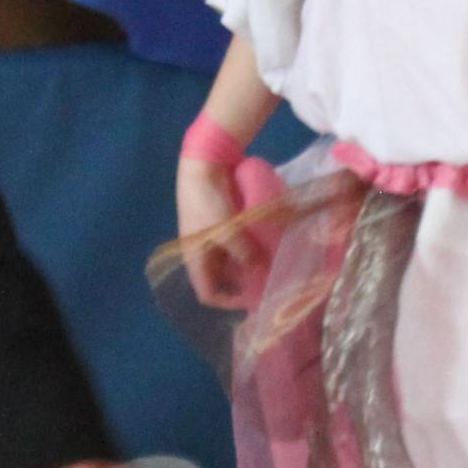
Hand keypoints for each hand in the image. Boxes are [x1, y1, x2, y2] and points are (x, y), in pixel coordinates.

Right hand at [174, 155, 262, 308]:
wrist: (204, 164)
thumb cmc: (207, 201)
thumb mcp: (226, 230)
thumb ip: (244, 252)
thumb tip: (262, 270)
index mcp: (196, 258)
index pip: (207, 292)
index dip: (226, 302)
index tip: (251, 302)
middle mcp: (204, 252)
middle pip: (222, 278)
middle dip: (243, 283)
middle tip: (268, 285)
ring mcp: (214, 237)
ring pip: (231, 261)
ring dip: (248, 265)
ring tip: (272, 268)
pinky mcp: (224, 223)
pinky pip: (237, 244)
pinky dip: (250, 248)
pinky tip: (267, 247)